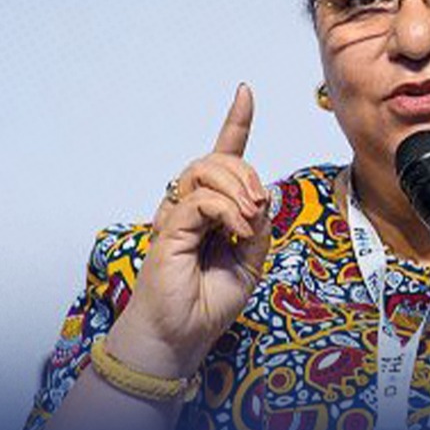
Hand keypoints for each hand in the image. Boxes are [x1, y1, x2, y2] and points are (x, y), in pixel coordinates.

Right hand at [106, 83, 271, 378]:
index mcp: (211, 209)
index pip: (222, 156)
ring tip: (247, 221)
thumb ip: (258, 225)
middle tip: (258, 209)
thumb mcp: (251, 260)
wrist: (180, 337)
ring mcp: (175, 215)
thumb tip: (261, 192)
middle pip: (218, 158)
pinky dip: (227, 210)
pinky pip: (201, 199)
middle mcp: (188, 206)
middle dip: (246, 173)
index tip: (245, 92)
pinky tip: (236, 231)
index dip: (235, 123)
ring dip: (237, 188)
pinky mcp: (168, 229)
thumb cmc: (208, 303)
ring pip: (207, 169)